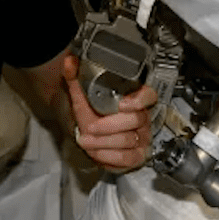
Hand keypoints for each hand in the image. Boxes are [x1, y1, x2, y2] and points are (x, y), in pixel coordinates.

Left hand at [63, 53, 155, 171]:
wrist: (85, 134)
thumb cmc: (89, 113)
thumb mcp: (80, 95)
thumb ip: (74, 77)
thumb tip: (69, 62)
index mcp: (133, 98)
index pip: (149, 95)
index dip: (139, 100)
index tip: (121, 104)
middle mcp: (142, 117)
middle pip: (136, 120)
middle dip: (109, 126)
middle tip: (90, 127)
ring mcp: (142, 137)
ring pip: (129, 140)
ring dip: (104, 141)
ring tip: (86, 140)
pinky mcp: (137, 155)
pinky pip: (128, 157)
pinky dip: (110, 155)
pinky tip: (96, 151)